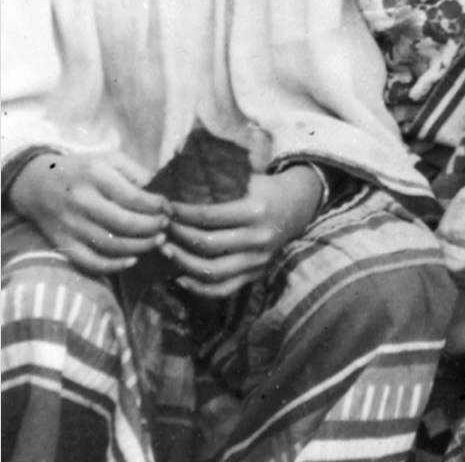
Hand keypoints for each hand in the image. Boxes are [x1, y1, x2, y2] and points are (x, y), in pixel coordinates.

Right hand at [7, 151, 169, 274]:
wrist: (38, 184)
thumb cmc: (84, 170)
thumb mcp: (110, 159)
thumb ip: (136, 173)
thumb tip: (162, 191)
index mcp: (96, 175)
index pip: (133, 197)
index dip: (157, 206)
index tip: (169, 209)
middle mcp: (81, 201)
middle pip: (124, 223)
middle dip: (152, 227)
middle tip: (166, 226)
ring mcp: (71, 225)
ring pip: (111, 244)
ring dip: (140, 246)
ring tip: (157, 241)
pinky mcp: (63, 243)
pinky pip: (90, 261)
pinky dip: (113, 266)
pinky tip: (133, 260)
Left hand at [164, 167, 321, 298]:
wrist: (298, 206)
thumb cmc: (266, 189)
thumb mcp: (249, 179)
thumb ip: (221, 181)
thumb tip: (180, 179)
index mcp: (256, 209)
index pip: (210, 216)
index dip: (183, 213)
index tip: (166, 208)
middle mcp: (258, 237)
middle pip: (207, 244)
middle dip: (178, 236)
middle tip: (161, 228)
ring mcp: (258, 259)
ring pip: (212, 270)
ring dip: (183, 262)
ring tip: (166, 250)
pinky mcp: (256, 273)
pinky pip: (223, 289)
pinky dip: (199, 288)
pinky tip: (180, 278)